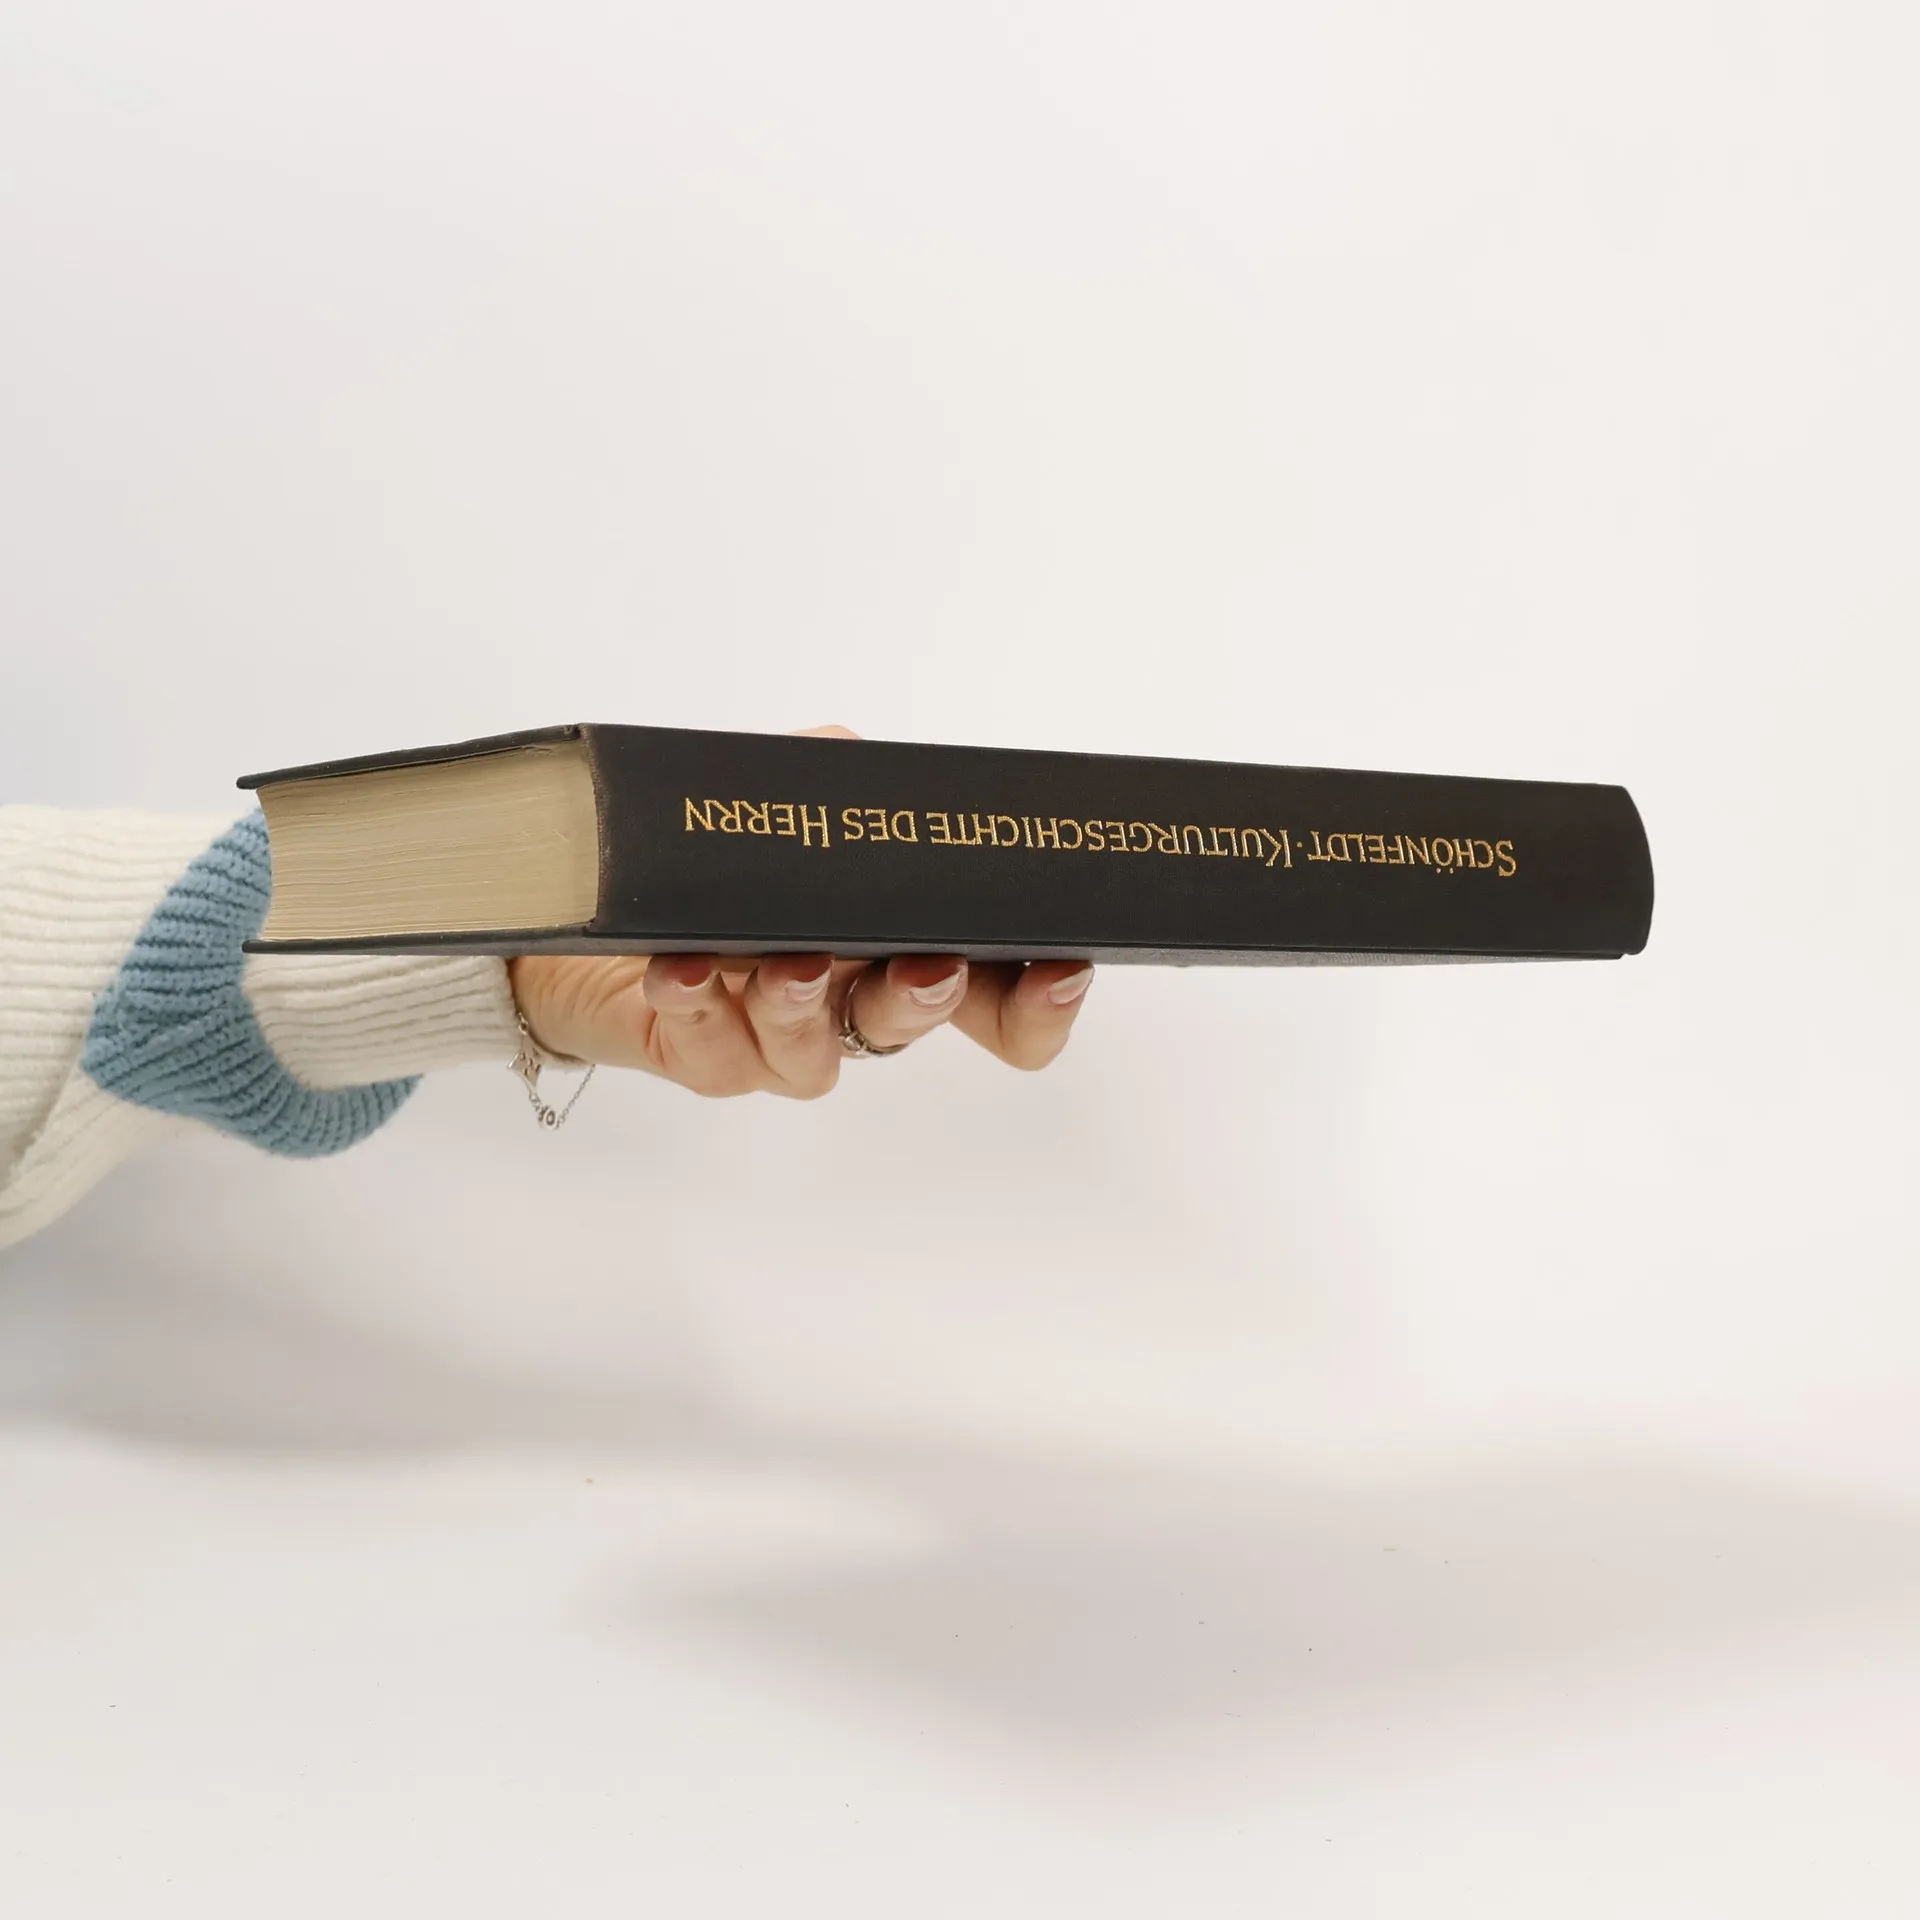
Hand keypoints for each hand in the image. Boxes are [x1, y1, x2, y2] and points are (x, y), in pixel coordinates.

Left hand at [506, 725, 1093, 1099]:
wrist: (600, 900)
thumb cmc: (720, 846)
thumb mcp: (793, 785)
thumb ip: (840, 770)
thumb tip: (855, 764)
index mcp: (903, 941)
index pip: (998, 998)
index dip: (1040, 1003)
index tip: (1062, 969)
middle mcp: (855, 998)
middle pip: (919, 1022)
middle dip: (930, 997)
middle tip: (929, 966)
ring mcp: (784, 1036)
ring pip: (818, 1055)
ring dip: (805, 1005)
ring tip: (786, 963)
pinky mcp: (708, 1055)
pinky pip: (714, 1051)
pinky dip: (700, 1003)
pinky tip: (684, 966)